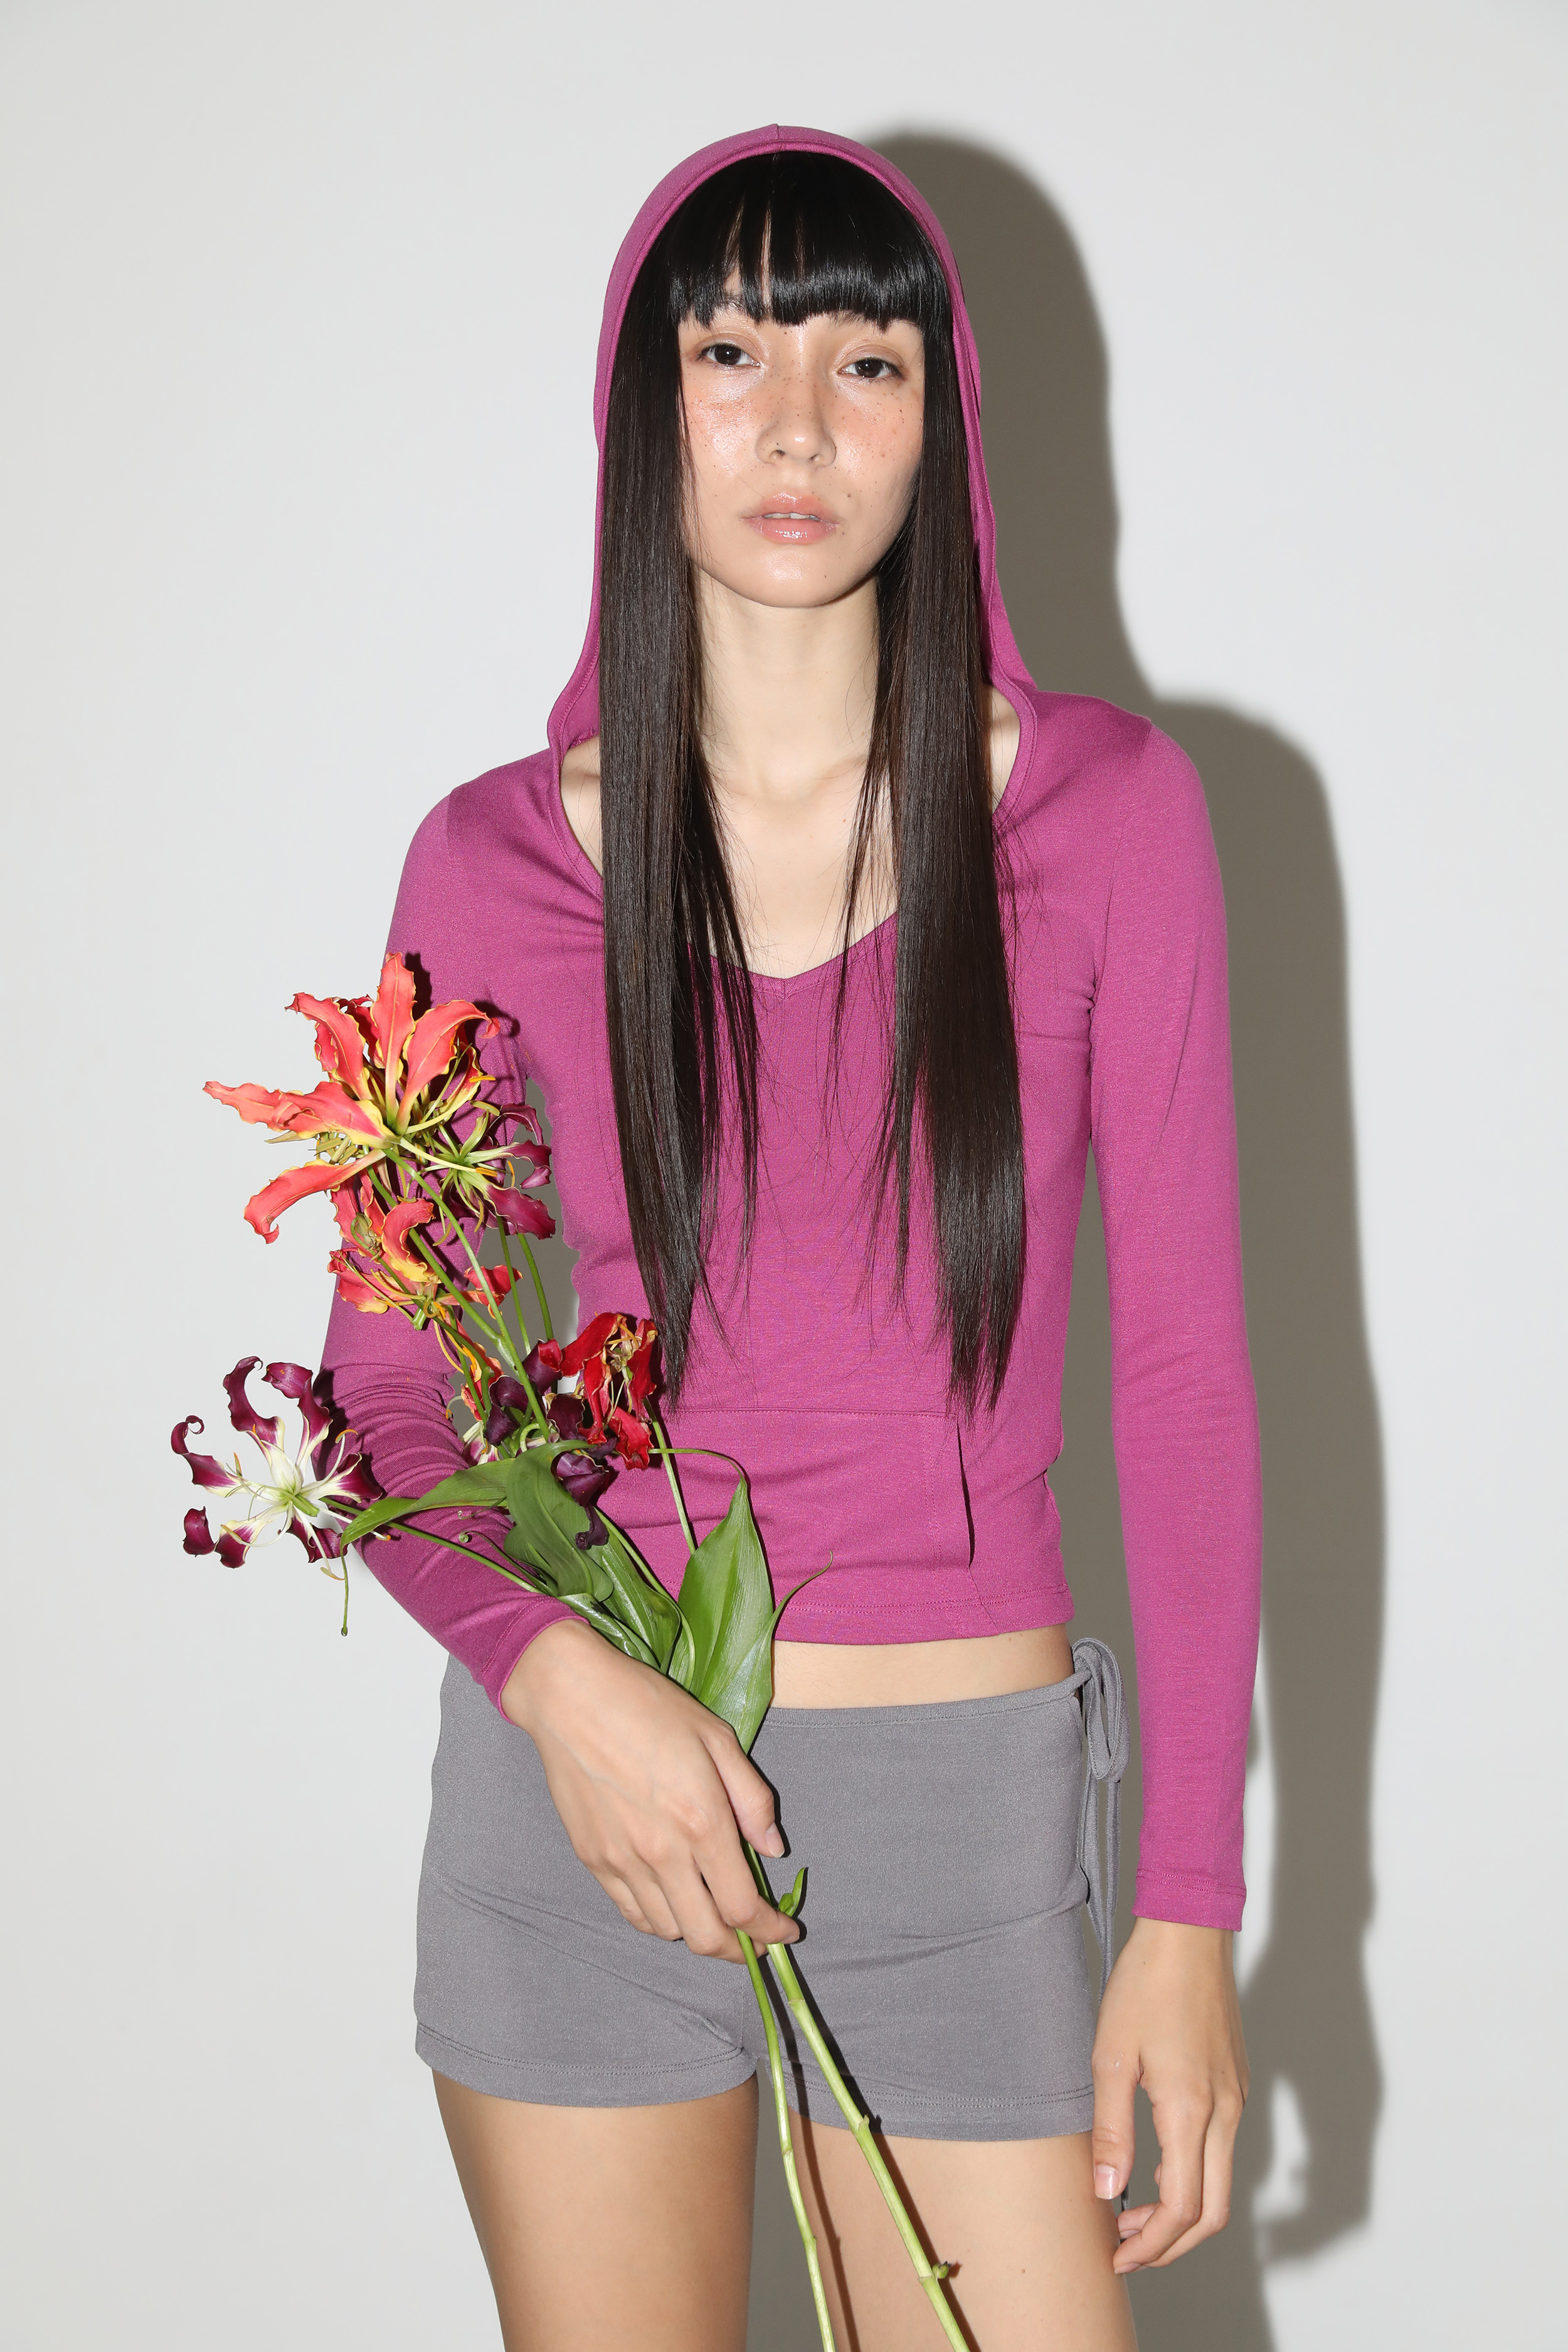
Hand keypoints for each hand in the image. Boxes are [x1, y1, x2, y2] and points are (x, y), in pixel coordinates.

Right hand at [501, 1618, 800, 1962]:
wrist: (572, 1697)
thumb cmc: (649, 1708)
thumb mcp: (718, 1738)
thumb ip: (752, 1800)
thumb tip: (773, 1850)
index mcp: (702, 1822)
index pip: (742, 1907)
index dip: (769, 1931)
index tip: (785, 1930)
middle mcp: (662, 1853)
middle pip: (706, 1936)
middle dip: (738, 1949)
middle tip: (755, 1939)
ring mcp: (622, 1861)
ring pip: (668, 1930)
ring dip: (698, 1930)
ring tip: (713, 1910)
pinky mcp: (592, 1860)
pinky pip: (632, 1912)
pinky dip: (659, 1919)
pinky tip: (673, 1899)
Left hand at [1090, 1917, 1248, 2272]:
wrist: (1188, 1933)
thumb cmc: (1145, 1985)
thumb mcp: (1111, 2057)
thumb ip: (1111, 2130)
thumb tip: (1108, 2192)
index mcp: (1192, 2110)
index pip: (1182, 2208)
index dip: (1151, 2244)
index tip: (1116, 2255)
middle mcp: (1224, 2112)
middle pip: (1211, 2211)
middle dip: (1170, 2244)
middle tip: (1124, 2248)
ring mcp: (1234, 2099)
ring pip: (1219, 2184)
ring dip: (1180, 2213)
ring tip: (1130, 2213)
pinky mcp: (1233, 2084)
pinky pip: (1220, 2152)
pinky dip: (1191, 2178)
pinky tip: (1153, 2170)